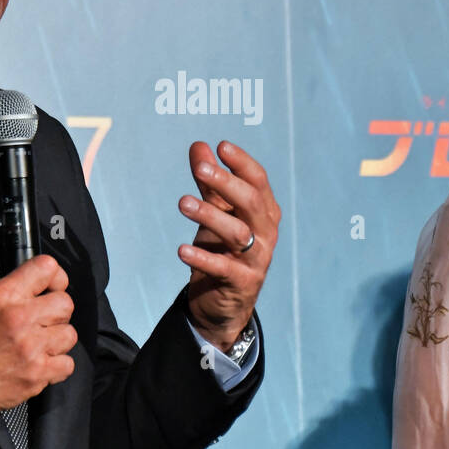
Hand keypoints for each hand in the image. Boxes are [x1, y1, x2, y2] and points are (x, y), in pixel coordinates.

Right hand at [0, 254, 76, 427]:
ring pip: (69, 334)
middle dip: (57, 314)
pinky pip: (68, 364)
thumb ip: (10, 295)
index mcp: (2, 296)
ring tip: (39, 347)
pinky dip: (58, 368)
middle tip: (43, 323)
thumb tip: (35, 289)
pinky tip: (41, 366)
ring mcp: (30, 346)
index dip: (56, 278)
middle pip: (65, 303)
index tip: (55, 287)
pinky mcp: (37, 373)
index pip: (46, 267)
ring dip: (57, 342)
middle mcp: (18, 317)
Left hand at [177, 141, 280, 351]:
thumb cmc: (222, 249)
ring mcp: (257, 259)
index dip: (242, 163)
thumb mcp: (216, 213)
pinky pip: (223, 268)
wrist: (224, 302)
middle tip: (199, 169)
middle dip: (226, 183)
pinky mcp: (242, 283)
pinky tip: (182, 250)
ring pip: (237, 233)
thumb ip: (209, 182)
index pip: (258, 181)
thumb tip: (199, 146)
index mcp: (264, 211)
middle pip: (251, 202)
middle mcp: (266, 233)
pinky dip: (202, 258)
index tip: (221, 146)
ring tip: (183, 203)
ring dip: (209, 216)